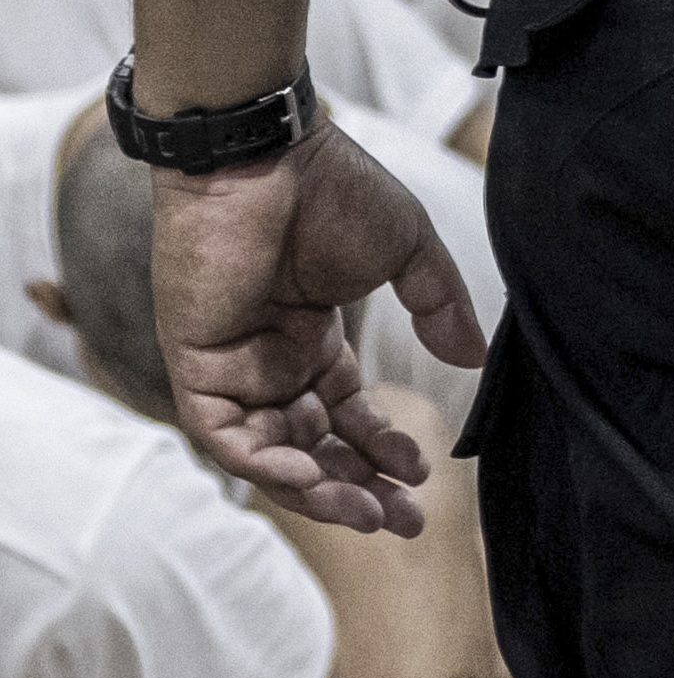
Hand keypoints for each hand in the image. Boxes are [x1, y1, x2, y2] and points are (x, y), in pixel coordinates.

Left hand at [158, 127, 484, 533]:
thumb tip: (473, 359)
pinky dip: (262, 462)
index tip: (423, 475)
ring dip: (316, 487)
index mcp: (310, 335)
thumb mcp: (407, 251)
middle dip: (357, 487)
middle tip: (403, 521)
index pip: (345, 414)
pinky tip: (310, 477)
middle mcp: (268, 358)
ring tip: (368, 511)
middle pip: (311, 445)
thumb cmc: (331, 189)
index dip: (382, 450)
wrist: (264, 156)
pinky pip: (223, 433)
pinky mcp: (195, 362)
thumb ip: (438, 307)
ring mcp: (230, 363)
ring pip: (269, 451)